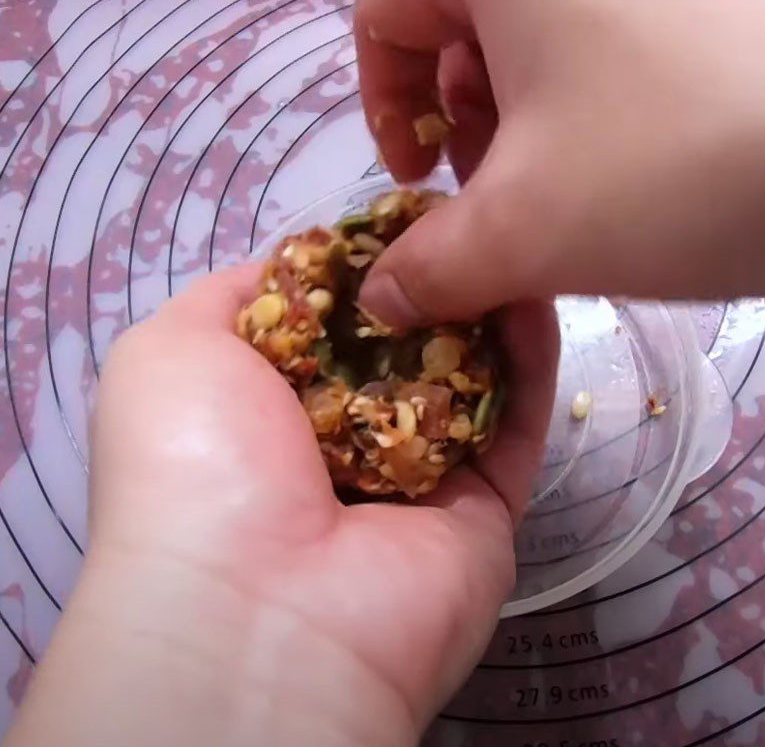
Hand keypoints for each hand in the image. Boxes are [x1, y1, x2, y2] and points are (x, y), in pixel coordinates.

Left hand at [5, 265, 557, 746]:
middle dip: (433, 285)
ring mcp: (420, 478)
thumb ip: (234, 296)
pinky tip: (536, 299)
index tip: (401, 216)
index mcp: (272, 409)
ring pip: (469, 381)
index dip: (365, 267)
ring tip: (509, 243)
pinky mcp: (485, 511)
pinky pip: (515, 428)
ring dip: (488, 313)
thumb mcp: (171, 352)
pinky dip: (531, 367)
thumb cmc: (198, 459)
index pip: (333, 322)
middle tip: (468, 220)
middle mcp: (346, 441)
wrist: (257, 605)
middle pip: (406, 347)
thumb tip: (297, 263)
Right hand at [356, 0, 764, 327]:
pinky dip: (593, 107)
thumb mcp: (526, 229)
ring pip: (538, 33)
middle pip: (460, 20)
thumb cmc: (675, 162)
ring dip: (526, 124)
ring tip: (567, 195)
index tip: (420, 178)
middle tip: (498, 197)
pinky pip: (611, 37)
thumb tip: (379, 297)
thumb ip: (429, 268)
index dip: (382, 100)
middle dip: (461, 121)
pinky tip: (632, 169)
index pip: (383, 2)